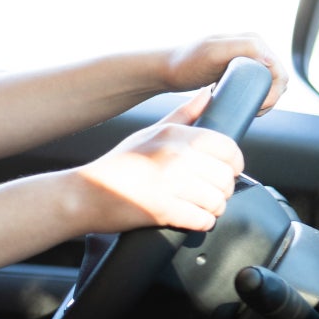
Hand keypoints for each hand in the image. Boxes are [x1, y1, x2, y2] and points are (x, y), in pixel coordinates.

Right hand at [72, 92, 245, 232]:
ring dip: (213, 209)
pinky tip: (190, 218)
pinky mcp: (163, 210)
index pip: (228, 148)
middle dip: (222, 190)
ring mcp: (169, 183)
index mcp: (174, 135)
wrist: (84, 194)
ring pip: (218, 201)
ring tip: (198, 206)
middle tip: (208, 193)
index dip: (233, 164)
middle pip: (226, 178)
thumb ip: (183, 115)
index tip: (225, 172)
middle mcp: (175, 155)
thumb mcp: (149, 133)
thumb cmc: (119, 165)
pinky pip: (203, 220)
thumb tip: (208, 95)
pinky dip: (201, 223)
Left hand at [163, 34, 287, 114]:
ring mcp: (247, 58)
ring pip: (270, 84)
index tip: (258, 108)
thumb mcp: (214, 53)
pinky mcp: (240, 69)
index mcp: (253, 40)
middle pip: (277, 79)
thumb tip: (271, 58)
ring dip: (263, 99)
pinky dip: (255, 98)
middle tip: (252, 112)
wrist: (168, 71)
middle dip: (270, 98)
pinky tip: (242, 104)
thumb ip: (245, 48)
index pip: (279, 71)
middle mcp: (253, 46)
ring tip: (246, 109)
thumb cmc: (186, 63)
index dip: (274, 92)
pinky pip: (258, 85)